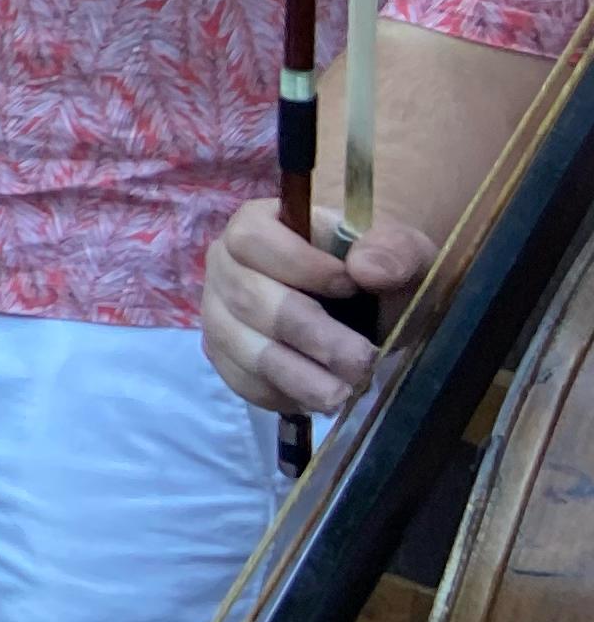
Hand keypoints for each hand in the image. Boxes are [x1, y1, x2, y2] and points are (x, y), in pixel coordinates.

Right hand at [199, 200, 428, 421]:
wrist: (366, 295)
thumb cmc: (377, 264)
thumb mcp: (402, 249)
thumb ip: (395, 249)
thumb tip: (367, 269)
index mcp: (258, 223)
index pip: (253, 239)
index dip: (298, 265)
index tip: (351, 286)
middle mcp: (225, 265)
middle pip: (247, 299)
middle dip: (308, 335)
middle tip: (360, 361)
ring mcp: (219, 312)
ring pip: (240, 346)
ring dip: (293, 375)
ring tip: (341, 394)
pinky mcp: (224, 354)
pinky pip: (239, 379)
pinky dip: (278, 393)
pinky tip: (316, 398)